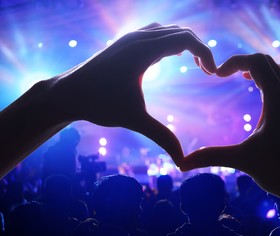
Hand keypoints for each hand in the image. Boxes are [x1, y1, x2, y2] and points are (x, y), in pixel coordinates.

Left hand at [51, 23, 216, 165]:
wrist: (67, 93)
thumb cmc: (98, 104)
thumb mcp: (134, 120)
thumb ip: (162, 137)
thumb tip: (182, 162)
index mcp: (143, 50)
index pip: (186, 39)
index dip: (205, 53)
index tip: (212, 74)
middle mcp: (138, 38)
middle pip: (181, 31)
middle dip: (199, 48)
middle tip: (207, 72)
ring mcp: (130, 37)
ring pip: (168, 29)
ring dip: (185, 43)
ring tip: (194, 64)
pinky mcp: (124, 42)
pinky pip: (155, 32)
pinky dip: (170, 41)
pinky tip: (170, 59)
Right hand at [181, 53, 279, 201]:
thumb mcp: (243, 160)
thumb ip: (212, 156)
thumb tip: (181, 164)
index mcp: (279, 100)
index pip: (256, 62)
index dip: (233, 62)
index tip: (216, 75)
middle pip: (269, 61)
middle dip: (244, 63)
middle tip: (225, 73)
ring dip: (262, 70)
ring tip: (245, 79)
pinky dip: (274, 82)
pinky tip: (264, 99)